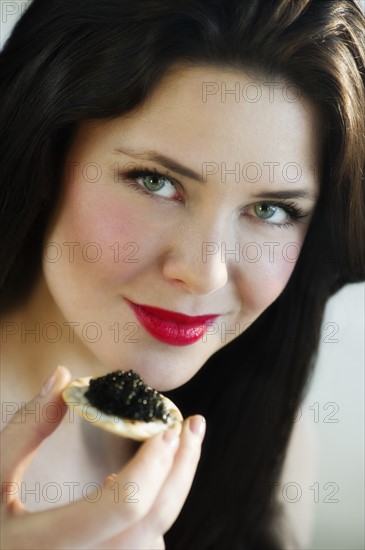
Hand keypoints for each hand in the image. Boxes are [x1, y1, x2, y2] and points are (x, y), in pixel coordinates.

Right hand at [1, 366, 205, 548]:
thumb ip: (26, 427)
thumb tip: (63, 376)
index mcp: (43, 545)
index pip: (123, 507)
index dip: (153, 464)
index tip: (168, 426)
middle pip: (152, 527)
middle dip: (181, 471)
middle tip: (192, 428)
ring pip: (151, 544)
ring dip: (166, 494)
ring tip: (169, 451)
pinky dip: (147, 519)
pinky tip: (131, 490)